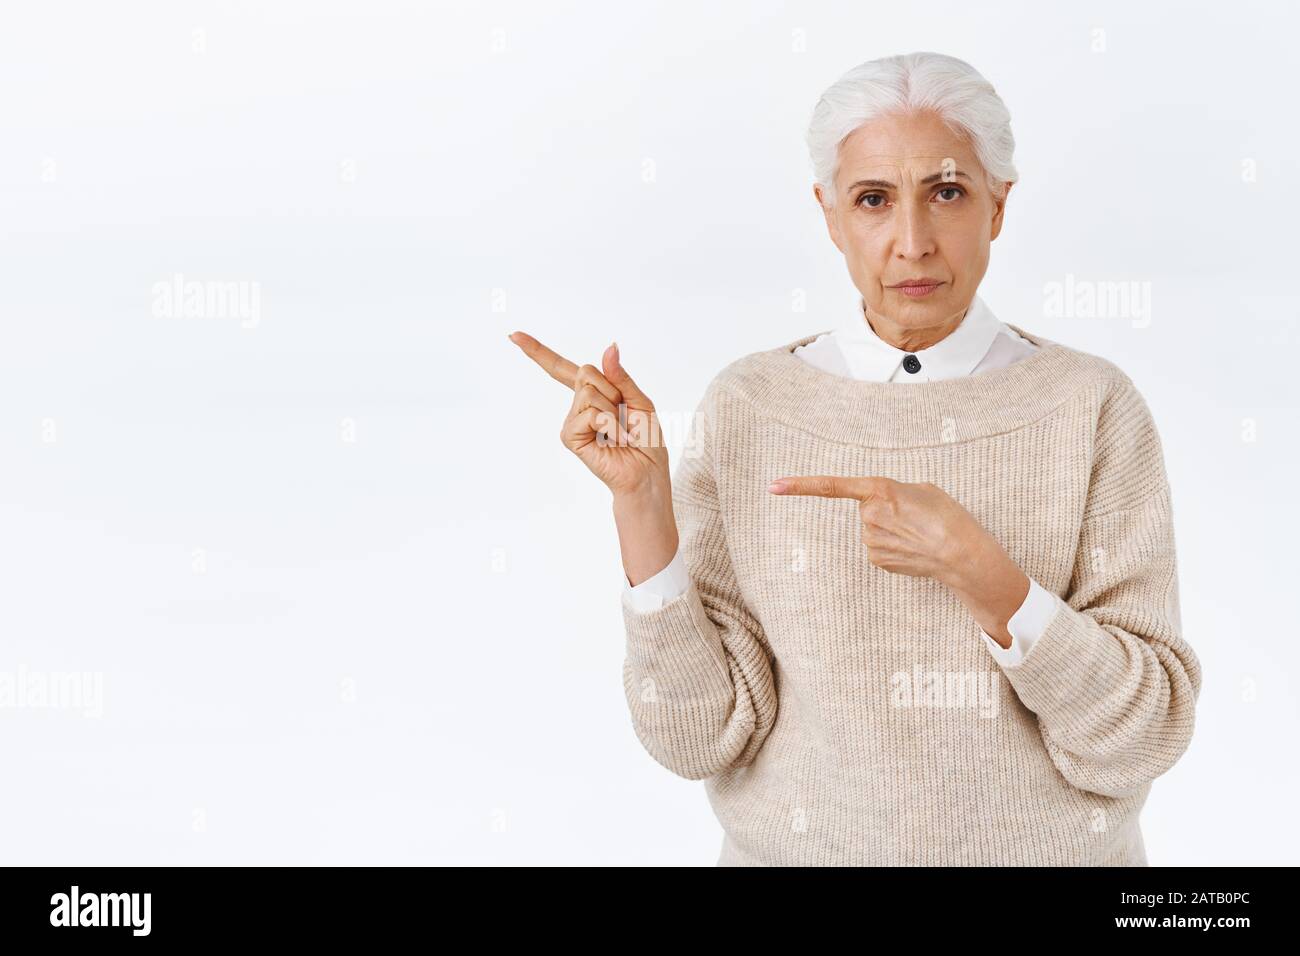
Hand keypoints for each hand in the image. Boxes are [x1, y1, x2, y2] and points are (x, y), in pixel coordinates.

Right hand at [508, 331, 668, 498]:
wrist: (646, 472)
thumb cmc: (646, 439)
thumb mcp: (639, 399)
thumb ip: (620, 375)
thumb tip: (609, 346)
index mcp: (593, 393)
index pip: (561, 368)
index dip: (537, 351)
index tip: (513, 335)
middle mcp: (578, 406)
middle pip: (585, 372)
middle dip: (612, 389)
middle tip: (622, 414)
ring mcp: (571, 421)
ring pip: (588, 393)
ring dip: (613, 410)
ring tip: (620, 430)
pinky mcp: (570, 437)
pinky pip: (591, 415)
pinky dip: (610, 424)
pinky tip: (616, 439)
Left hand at [767, 475, 981, 584]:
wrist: (961, 554)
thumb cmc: (947, 516)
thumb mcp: (922, 489)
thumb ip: (893, 491)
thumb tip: (882, 505)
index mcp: (878, 490)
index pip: (831, 486)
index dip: (800, 485)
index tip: (774, 486)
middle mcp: (868, 515)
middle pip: (866, 508)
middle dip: (885, 509)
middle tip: (913, 515)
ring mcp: (870, 540)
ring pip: (871, 529)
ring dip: (890, 528)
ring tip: (917, 532)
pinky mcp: (876, 560)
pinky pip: (878, 546)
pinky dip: (893, 545)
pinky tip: (913, 547)